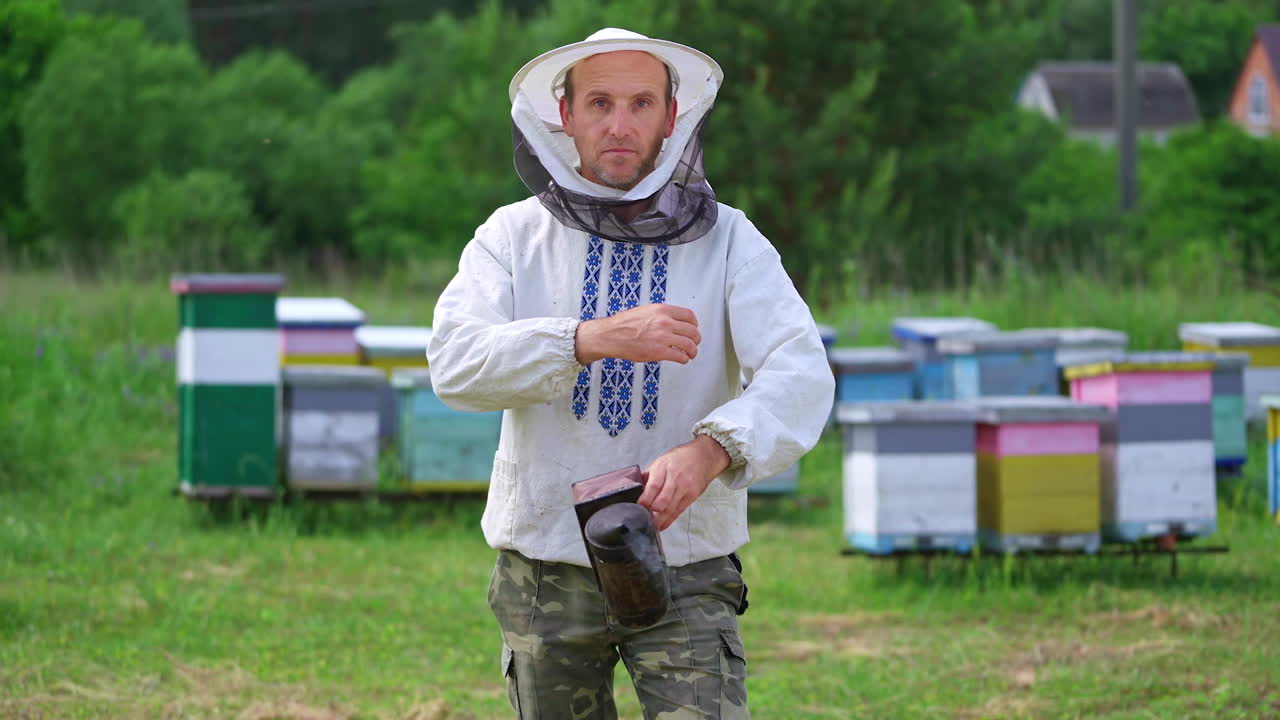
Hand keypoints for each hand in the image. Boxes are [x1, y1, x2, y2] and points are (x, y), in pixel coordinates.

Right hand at [575, 304, 700, 365]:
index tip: (694, 328)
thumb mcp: (646, 311)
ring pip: (689, 345)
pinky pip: (680, 356)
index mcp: (662, 310)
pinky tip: (681, 359)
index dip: (694, 324)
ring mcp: (663, 337)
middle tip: (695, 343)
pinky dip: (684, 359)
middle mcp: (665, 322)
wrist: (612, 335)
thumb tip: (674, 321)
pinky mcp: (659, 352)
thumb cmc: (625, 324)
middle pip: (692, 331)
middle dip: (696, 339)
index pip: (689, 316)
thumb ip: (661, 315)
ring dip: (693, 351)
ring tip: (690, 354)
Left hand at [638, 435, 731, 530]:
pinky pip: (678, 512)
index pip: (653, 486)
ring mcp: (685, 488)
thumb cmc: (679, 458)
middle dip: (651, 512)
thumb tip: (634, 488)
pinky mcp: (692, 496)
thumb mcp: (661, 461)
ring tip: (649, 527)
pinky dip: (668, 521)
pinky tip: (660, 526)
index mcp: (664, 467)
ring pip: (670, 509)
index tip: (638, 507)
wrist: (704, 456)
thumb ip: (648, 476)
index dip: (645, 500)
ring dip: (659, 520)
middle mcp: (675, 478)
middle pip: (662, 501)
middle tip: (642, 518)